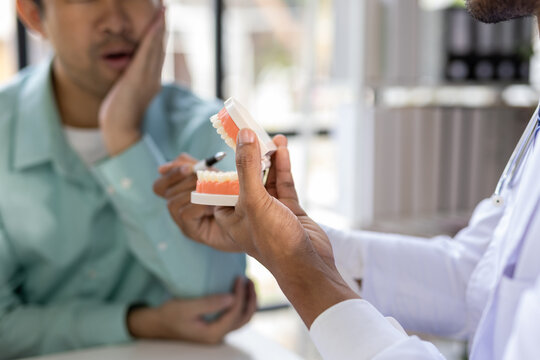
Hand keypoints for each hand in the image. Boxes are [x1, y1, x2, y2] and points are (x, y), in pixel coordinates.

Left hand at [99, 6, 165, 155]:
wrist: (120, 130)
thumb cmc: (120, 118)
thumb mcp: (126, 96)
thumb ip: (131, 85)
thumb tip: (128, 78)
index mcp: (151, 81)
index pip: (156, 54)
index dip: (159, 36)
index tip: (161, 20)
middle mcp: (154, 77)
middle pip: (160, 46)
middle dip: (163, 26)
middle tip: (165, 7)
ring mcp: (148, 77)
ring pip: (157, 46)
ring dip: (161, 25)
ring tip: (164, 8)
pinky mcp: (140, 77)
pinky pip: (148, 51)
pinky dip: (153, 36)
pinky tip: (156, 22)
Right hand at [127, 277, 256, 343]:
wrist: (159, 323)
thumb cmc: (170, 315)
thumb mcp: (187, 307)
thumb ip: (209, 303)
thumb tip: (232, 298)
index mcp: (212, 333)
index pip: (234, 313)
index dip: (240, 295)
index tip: (239, 277)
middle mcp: (219, 334)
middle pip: (244, 318)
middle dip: (251, 299)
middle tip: (249, 280)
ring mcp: (219, 330)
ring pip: (243, 318)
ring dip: (249, 301)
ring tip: (248, 283)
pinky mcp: (217, 324)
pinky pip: (236, 316)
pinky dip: (242, 303)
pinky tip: (240, 291)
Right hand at [153, 154, 231, 249]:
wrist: (255, 222)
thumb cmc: (237, 198)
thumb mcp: (216, 176)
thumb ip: (200, 165)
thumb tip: (180, 159)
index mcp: (181, 189)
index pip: (162, 178)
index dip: (171, 170)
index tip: (189, 167)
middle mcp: (178, 204)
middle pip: (159, 188)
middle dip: (181, 178)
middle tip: (200, 174)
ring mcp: (182, 220)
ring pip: (172, 200)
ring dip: (193, 191)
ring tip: (213, 192)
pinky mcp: (190, 231)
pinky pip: (184, 212)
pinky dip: (200, 205)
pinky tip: (215, 206)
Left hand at [211, 131, 334, 269]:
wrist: (308, 266)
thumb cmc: (273, 240)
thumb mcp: (253, 200)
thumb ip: (248, 167)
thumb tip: (244, 136)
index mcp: (229, 216)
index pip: (221, 184)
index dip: (226, 163)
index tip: (230, 141)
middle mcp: (248, 213)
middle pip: (246, 178)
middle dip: (251, 157)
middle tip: (254, 133)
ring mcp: (270, 212)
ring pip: (267, 179)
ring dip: (269, 159)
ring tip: (272, 138)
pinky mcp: (289, 211)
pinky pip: (283, 184)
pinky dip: (283, 168)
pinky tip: (283, 151)